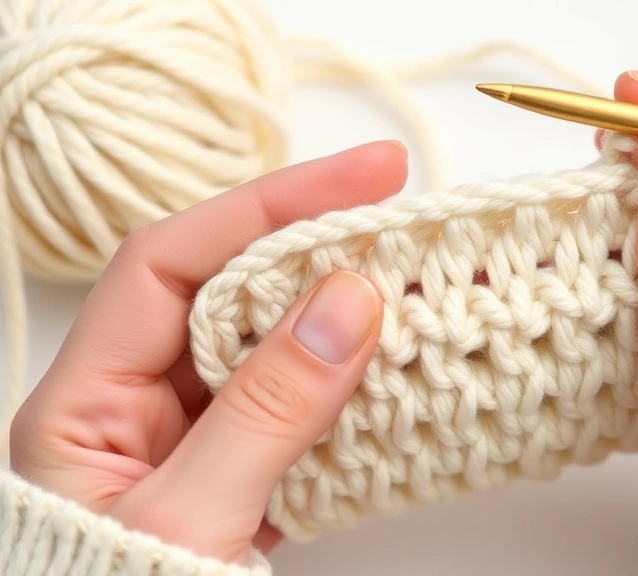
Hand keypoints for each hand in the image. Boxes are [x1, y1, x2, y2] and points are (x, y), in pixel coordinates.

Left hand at [8, 141, 407, 564]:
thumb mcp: (188, 521)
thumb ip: (264, 412)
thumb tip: (346, 304)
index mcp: (86, 399)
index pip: (176, 261)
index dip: (269, 206)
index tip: (365, 176)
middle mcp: (140, 401)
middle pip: (234, 288)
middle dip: (323, 247)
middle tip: (412, 222)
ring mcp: (200, 432)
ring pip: (280, 344)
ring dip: (354, 315)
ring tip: (430, 286)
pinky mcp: (248, 466)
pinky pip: (305, 401)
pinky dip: (360, 382)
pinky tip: (407, 366)